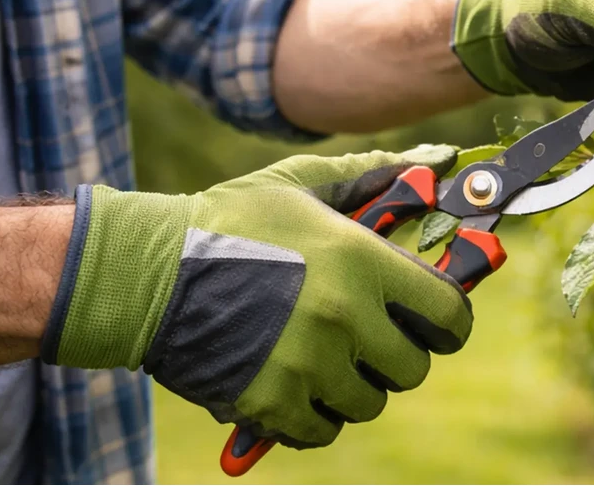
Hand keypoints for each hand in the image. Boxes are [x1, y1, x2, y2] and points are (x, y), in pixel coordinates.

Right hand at [42, 146, 471, 447]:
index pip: (448, 313)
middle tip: (367, 338)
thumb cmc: (228, 221)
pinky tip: (294, 384)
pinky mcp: (272, 402)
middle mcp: (344, 316)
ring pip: (369, 401)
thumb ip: (375, 174)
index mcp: (361, 260)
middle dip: (396, 354)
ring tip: (322, 358)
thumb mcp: (301, 183)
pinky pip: (324, 429)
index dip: (448, 322)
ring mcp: (308, 364)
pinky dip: (314, 415)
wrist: (145, 272)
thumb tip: (438, 162)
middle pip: (412, 366)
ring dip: (354, 386)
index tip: (435, 323)